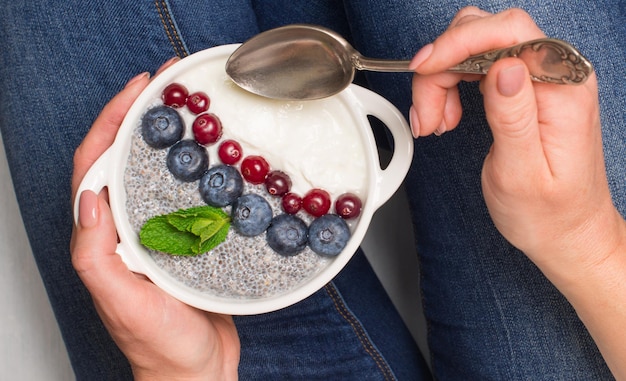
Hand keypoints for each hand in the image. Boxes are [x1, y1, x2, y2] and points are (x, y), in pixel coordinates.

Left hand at [70, 59, 239, 380]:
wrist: (197, 370)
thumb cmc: (159, 345)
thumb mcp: (121, 302)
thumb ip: (94, 255)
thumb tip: (87, 200)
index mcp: (104, 235)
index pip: (94, 164)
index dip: (110, 122)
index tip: (137, 91)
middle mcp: (128, 227)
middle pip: (126, 157)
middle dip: (141, 116)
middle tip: (168, 87)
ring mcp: (159, 231)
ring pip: (159, 171)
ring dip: (171, 136)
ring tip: (192, 110)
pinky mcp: (188, 240)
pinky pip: (189, 194)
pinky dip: (200, 168)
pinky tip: (220, 158)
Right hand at [409, 6, 625, 281]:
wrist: (566, 233)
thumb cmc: (548, 213)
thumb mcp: (523, 173)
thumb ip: (514, 116)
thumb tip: (504, 68)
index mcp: (563, 90)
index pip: (510, 33)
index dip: (460, 42)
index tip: (425, 68)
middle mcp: (556, 75)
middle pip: (486, 35)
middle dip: (444, 67)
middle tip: (427, 114)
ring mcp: (539, 79)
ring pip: (475, 48)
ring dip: (443, 80)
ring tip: (435, 123)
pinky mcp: (523, 89)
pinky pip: (477, 68)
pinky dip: (450, 86)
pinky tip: (446, 116)